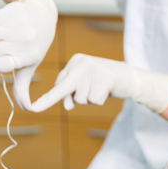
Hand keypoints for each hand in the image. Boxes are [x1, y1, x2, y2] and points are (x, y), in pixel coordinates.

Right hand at [0, 0, 57, 109]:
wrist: (42, 15)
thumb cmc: (33, 45)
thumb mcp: (30, 65)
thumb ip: (23, 87)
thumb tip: (25, 109)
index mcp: (31, 56)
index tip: (7, 57)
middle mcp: (28, 41)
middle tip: (8, 43)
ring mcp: (22, 24)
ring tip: (7, 33)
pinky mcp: (15, 10)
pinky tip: (8, 22)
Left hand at [29, 54, 167, 112]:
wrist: (130, 78)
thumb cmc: (104, 82)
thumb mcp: (86, 84)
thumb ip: (72, 93)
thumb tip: (67, 106)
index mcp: (76, 61)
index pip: (60, 81)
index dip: (51, 96)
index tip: (38, 103)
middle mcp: (83, 62)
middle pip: (64, 88)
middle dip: (50, 98)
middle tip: (37, 108)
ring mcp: (94, 69)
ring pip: (80, 98)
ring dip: (89, 100)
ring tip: (100, 89)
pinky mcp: (105, 78)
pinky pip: (94, 100)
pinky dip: (99, 101)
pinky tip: (107, 91)